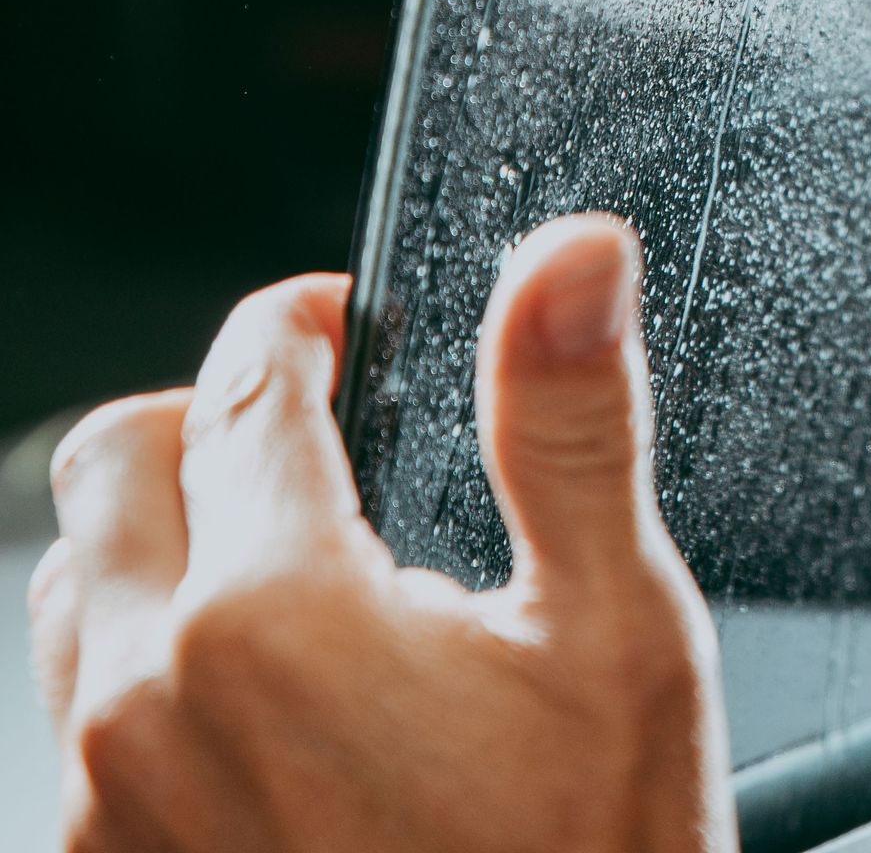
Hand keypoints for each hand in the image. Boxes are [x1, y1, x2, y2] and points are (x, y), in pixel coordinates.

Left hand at [31, 218, 733, 852]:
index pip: (245, 376)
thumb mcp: (616, 632)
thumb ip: (570, 421)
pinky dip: (147, 677)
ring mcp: (104, 814)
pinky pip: (71, 729)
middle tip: (324, 446)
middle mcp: (150, 705)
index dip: (305, 323)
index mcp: (272, 610)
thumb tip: (571, 256)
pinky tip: (266, 714)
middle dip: (214, 422)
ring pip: (75, 594)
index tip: (350, 330)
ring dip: (164, 549)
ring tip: (296, 580)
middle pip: (117, 462)